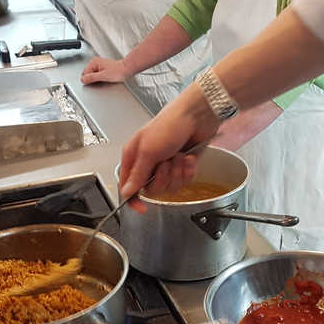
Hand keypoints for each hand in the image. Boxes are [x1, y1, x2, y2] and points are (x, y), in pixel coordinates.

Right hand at [81, 57, 129, 84]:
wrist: (126, 70)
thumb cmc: (118, 71)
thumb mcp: (103, 76)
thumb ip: (92, 78)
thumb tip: (83, 79)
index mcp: (94, 62)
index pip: (84, 73)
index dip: (89, 80)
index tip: (96, 81)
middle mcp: (95, 62)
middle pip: (87, 74)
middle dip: (92, 79)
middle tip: (101, 79)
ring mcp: (98, 65)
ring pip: (92, 76)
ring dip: (96, 79)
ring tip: (105, 78)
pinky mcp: (102, 69)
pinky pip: (96, 76)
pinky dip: (99, 78)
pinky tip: (105, 78)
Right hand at [119, 85, 219, 211]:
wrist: (197, 116)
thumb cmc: (170, 124)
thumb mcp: (148, 150)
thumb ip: (137, 174)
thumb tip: (126, 192)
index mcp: (134, 157)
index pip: (128, 186)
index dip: (134, 199)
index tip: (142, 208)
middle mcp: (149, 163)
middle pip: (152, 189)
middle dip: (163, 178)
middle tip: (166, 162)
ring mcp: (166, 165)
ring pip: (170, 187)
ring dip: (177, 172)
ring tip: (178, 156)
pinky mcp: (182, 166)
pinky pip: (184, 181)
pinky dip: (188, 170)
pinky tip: (189, 157)